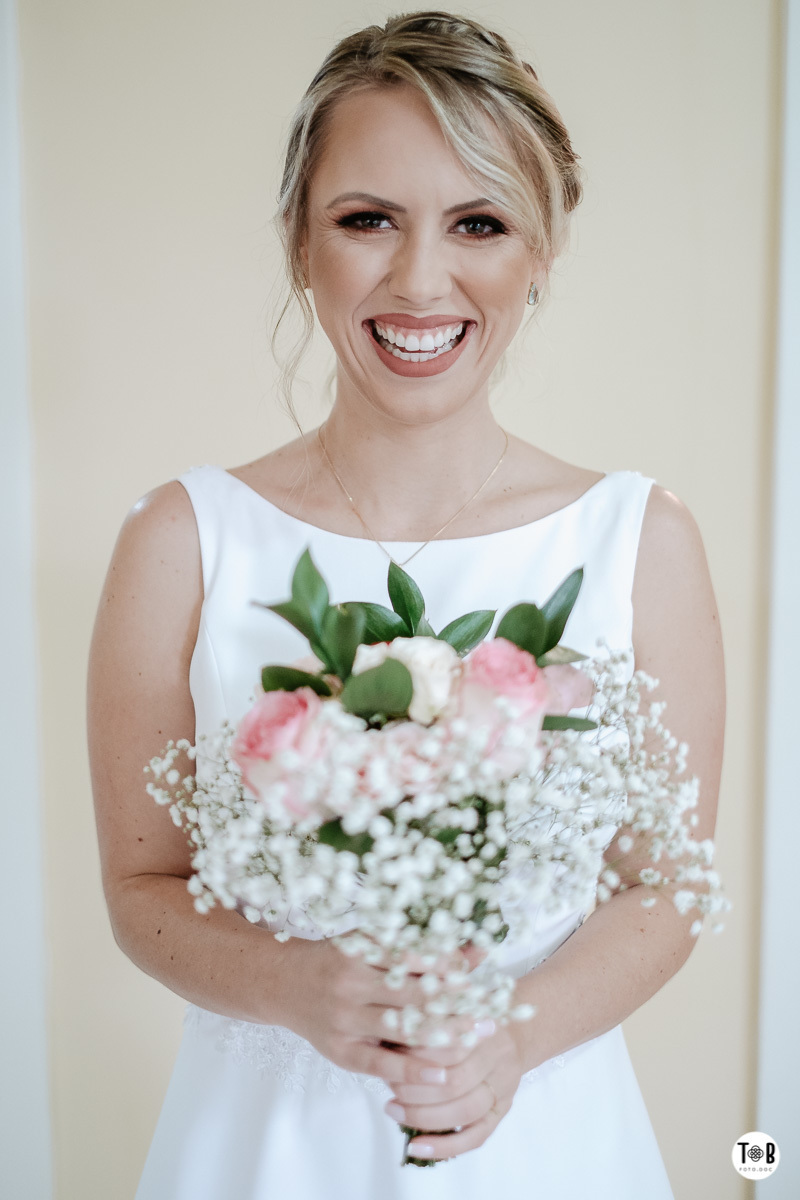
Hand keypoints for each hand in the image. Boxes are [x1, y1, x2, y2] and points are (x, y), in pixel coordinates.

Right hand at [275, 937, 485, 1086]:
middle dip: (455, 1003)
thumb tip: (479, 950)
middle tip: (490, 1011)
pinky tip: (442, 1075)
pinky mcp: (341, 1050)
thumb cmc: (337, 960)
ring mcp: (345, 1019)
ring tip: (477, 1038)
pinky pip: (382, 1063)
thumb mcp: (372, 944)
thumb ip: (422, 948)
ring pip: (402, 1029)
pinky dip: (413, 1070)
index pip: (414, 957)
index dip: (448, 966)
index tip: (477, 973)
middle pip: (413, 994)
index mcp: (360, 950)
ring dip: (443, 1035)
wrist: (283, 984)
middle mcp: (352, 983)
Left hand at [383, 1019, 527, 1160]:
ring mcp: (503, 1088)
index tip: (388, 1056)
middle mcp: (499, 1057)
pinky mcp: (501, 1112)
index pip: (448, 1045)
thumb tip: (384, 1038)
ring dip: (423, 1116)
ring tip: (393, 1110)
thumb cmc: (471, 1017)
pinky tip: (416, 1147)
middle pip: (456, 1082)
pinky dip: (444, 1147)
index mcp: (486, 1025)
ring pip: (464, 1112)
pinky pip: (475, 1138)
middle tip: (389, 1087)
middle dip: (415, 1089)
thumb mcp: (452, 1007)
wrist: (516, 1030)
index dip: (416, 1055)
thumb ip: (427, 1021)